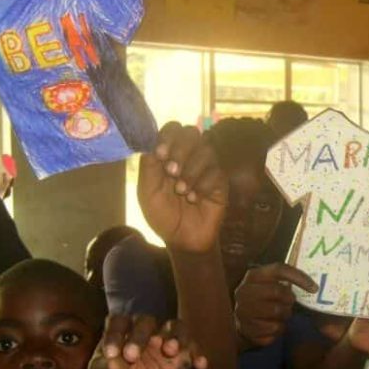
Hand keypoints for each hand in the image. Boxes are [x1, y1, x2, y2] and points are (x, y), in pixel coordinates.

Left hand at [91, 315, 207, 368]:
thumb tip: (115, 365)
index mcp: (121, 330)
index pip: (119, 322)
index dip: (115, 334)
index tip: (111, 355)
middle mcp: (144, 331)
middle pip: (146, 322)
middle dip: (140, 336)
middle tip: (133, 357)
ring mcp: (164, 342)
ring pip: (175, 327)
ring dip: (175, 336)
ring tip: (171, 350)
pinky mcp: (179, 357)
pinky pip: (192, 351)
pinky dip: (197, 355)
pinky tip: (200, 365)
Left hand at [137, 122, 227, 252]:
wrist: (183, 239)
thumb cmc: (163, 215)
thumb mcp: (147, 192)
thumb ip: (148, 167)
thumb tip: (151, 143)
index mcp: (169, 154)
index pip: (173, 129)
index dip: (168, 136)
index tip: (161, 154)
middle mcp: (189, 156)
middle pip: (192, 133)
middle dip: (181, 151)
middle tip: (172, 172)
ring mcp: (207, 167)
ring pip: (206, 151)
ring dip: (191, 171)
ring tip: (183, 192)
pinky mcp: (220, 181)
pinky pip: (217, 172)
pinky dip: (204, 186)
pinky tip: (196, 199)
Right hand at [234, 263, 317, 347]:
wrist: (242, 320)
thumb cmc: (263, 299)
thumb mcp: (270, 283)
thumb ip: (286, 279)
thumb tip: (312, 284)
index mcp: (253, 275)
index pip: (279, 270)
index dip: (299, 277)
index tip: (315, 288)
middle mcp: (244, 291)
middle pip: (277, 291)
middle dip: (289, 299)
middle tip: (290, 303)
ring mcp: (242, 311)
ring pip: (276, 312)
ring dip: (285, 315)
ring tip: (281, 315)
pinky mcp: (246, 329)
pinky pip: (273, 330)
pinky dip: (279, 329)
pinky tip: (274, 325)